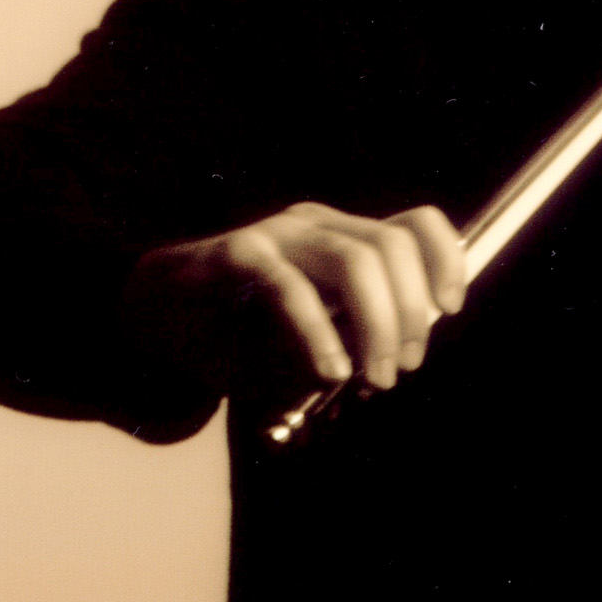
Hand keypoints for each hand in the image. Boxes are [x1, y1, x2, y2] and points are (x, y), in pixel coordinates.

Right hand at [122, 202, 467, 398]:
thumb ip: (353, 333)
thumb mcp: (311, 335)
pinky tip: (329, 369)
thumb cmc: (238, 330)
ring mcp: (276, 235)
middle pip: (391, 248)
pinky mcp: (234, 255)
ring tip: (373, 377)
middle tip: (401, 368)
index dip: (445, 260)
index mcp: (342, 235)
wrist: (152, 319)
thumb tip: (404, 351)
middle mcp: (316, 226)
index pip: (415, 225)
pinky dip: (319, 333)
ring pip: (355, 262)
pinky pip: (290, 286)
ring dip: (377, 325)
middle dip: (409, 313)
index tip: (450, 309)